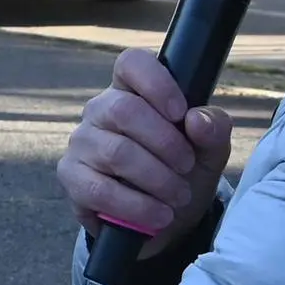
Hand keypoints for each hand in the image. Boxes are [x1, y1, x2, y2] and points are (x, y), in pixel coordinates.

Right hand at [58, 48, 233, 262]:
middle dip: (166, 143)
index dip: (156, 83)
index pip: (132, 63)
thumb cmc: (182, 172)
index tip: (180, 112)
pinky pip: (100, 189)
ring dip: (156, 179)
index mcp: (133, 91)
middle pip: (124, 110)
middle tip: (187, 166)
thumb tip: (196, 119)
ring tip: (178, 196)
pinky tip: (158, 215)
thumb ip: (213, 130)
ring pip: (116, 152)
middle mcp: (100, 110)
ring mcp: (81, 142)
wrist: (162, 221)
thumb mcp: (209, 151)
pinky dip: (136, 206)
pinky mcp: (71, 176)